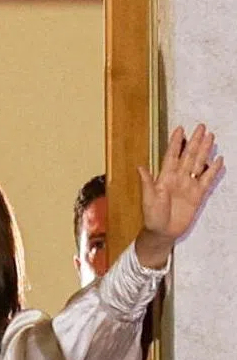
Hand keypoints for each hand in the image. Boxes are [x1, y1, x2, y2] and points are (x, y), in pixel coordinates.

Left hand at [135, 124, 223, 266]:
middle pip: (188, 156)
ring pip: (199, 164)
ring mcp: (189, 185)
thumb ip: (147, 183)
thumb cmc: (152, 216)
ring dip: (205, 151)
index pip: (172, 156)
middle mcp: (178, 178)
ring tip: (211, 137)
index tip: (180, 129)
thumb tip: (140, 167)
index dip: (176, 143)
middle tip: (202, 127)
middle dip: (195, 141)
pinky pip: (207, 180)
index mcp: (164, 177)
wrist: (163, 232)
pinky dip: (213, 170)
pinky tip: (218, 160)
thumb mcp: (148, 199)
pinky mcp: (198, 195)